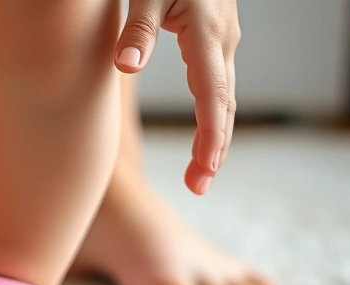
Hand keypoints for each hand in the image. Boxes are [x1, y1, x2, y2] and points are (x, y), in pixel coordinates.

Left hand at [116, 0, 239, 194]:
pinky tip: (202, 138)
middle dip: (214, 151)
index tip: (203, 174)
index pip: (212, 98)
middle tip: (197, 189)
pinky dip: (213, 116)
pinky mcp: (215, 37)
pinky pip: (218, 85)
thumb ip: (136, 30)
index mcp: (208, 34)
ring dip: (215, 138)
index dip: (210, 139)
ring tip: (198, 174)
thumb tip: (125, 68)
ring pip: (223, 97)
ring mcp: (223, 39)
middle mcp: (223, 41)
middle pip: (224, 105)